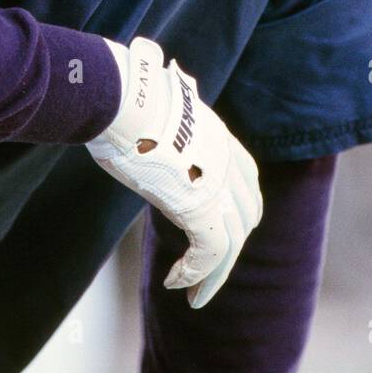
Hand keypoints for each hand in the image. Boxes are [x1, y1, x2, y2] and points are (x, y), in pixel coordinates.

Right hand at [85, 36, 262, 306]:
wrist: (125, 98)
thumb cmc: (124, 96)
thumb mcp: (152, 101)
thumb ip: (158, 106)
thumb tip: (141, 75)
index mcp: (219, 136)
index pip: (247, 180)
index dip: (240, 210)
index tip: (223, 230)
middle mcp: (227, 160)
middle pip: (245, 216)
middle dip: (230, 250)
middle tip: (209, 276)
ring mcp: (219, 184)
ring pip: (231, 243)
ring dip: (214, 276)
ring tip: (195, 297)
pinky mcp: (202, 206)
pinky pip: (211, 252)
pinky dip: (196, 273)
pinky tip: (176, 283)